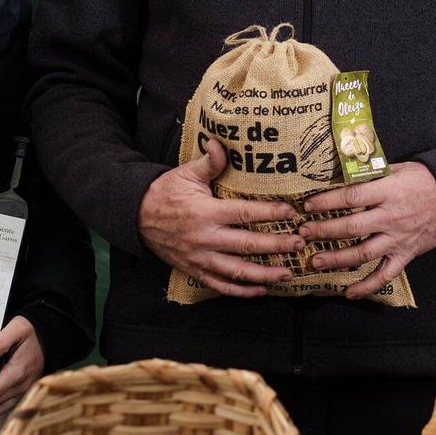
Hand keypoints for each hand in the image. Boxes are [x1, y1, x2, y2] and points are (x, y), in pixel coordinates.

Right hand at [138, 139, 300, 296]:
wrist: (136, 217)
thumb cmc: (164, 193)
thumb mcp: (185, 174)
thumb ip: (208, 162)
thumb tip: (221, 143)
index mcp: (205, 213)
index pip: (244, 213)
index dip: (269, 213)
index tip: (290, 213)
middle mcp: (204, 238)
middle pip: (247, 245)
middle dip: (276, 245)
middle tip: (299, 243)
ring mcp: (199, 258)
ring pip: (237, 271)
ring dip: (265, 275)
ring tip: (288, 273)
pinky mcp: (194, 270)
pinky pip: (220, 285)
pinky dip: (241, 291)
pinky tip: (260, 290)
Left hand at [296, 162, 435, 298]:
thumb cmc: (422, 180)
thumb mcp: (397, 168)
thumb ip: (371, 174)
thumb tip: (340, 173)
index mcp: (388, 192)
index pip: (351, 197)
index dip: (327, 202)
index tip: (308, 206)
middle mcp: (391, 217)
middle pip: (352, 227)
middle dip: (324, 231)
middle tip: (303, 234)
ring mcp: (398, 238)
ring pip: (364, 253)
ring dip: (337, 259)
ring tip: (316, 262)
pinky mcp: (406, 254)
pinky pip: (385, 274)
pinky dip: (367, 286)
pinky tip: (349, 293)